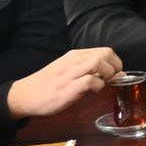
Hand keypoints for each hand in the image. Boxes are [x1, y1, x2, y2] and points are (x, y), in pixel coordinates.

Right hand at [5, 47, 122, 119]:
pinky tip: (92, 91)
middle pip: (106, 53)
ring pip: (99, 63)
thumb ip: (92, 70)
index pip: (106, 50)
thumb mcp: (70, 71)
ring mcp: (70, 73)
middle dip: (115, 66)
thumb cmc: (50, 84)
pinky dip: (97, 86)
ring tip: (102, 84)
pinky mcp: (68, 87)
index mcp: (75, 55)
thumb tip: (119, 73)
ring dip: (107, 74)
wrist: (25, 95)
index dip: (115, 62)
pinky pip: (90, 81)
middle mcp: (73, 60)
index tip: (112, 74)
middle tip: (110, 79)